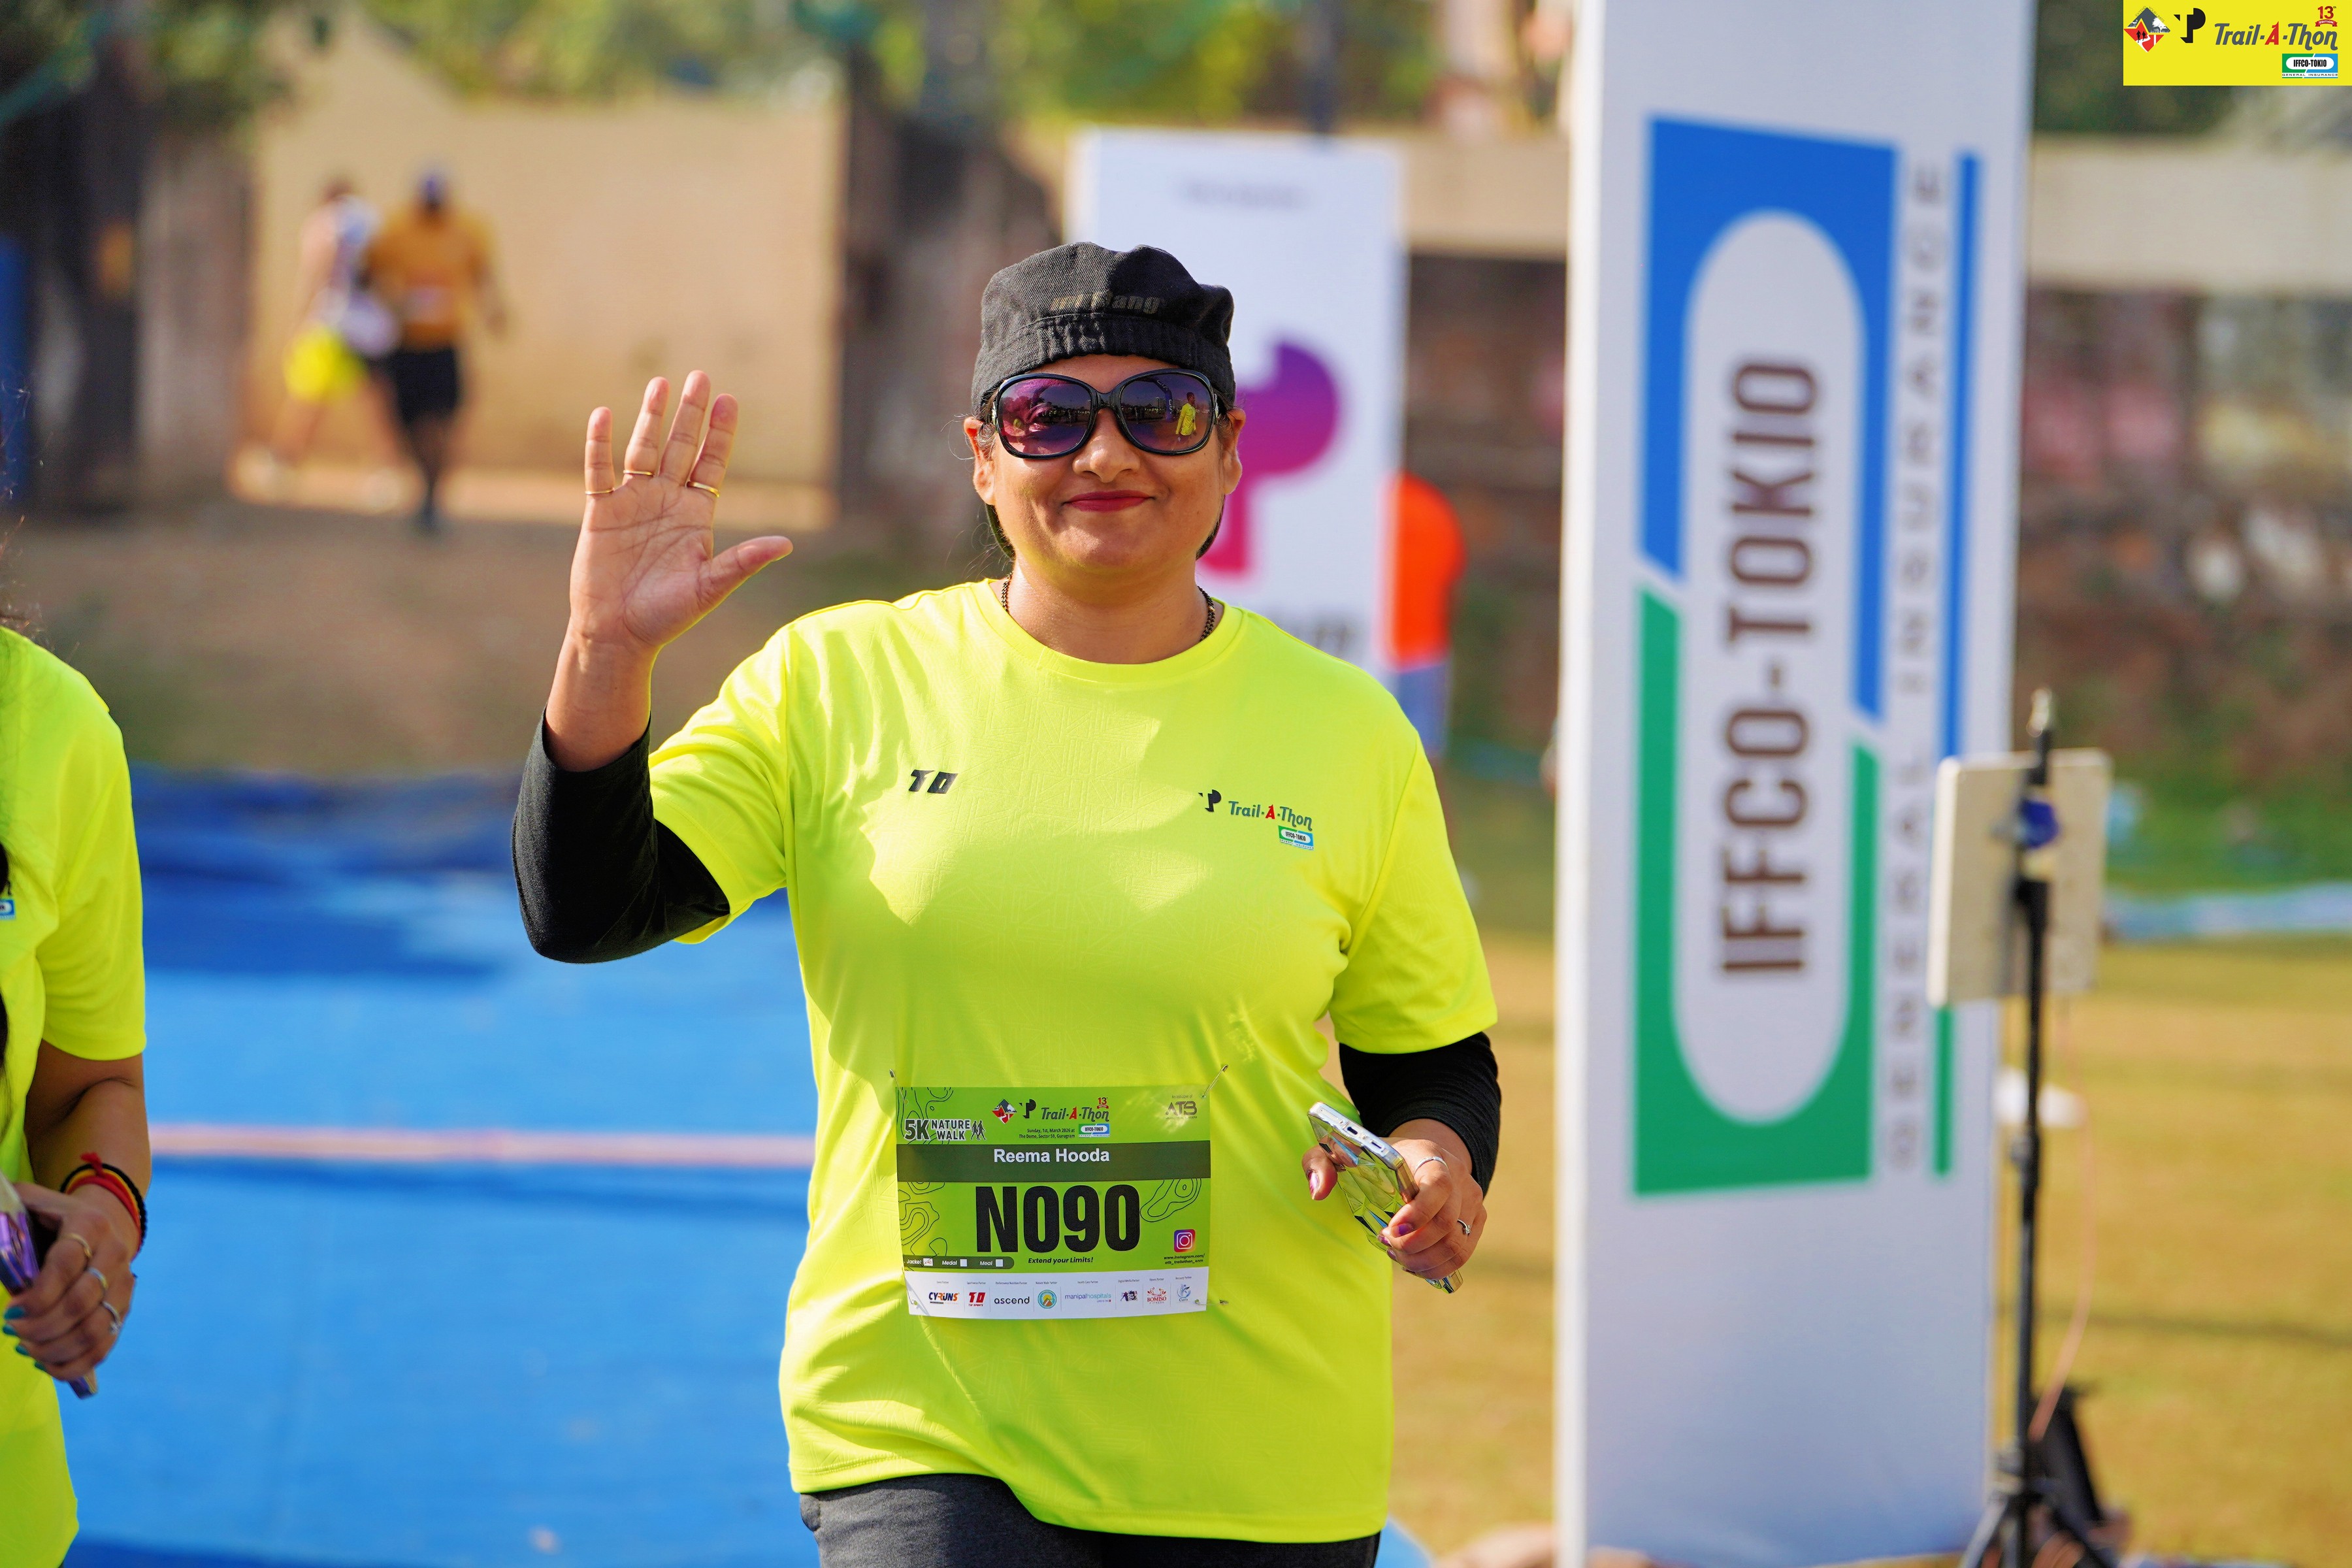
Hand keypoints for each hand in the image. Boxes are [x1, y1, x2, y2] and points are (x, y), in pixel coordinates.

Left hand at [6, 1182, 136, 1384]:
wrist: (96, 1223)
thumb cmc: (45, 1220)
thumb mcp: (22, 1210)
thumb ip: (2, 1226)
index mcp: (90, 1224)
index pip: (66, 1264)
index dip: (37, 1296)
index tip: (9, 1312)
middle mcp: (115, 1252)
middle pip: (82, 1302)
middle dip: (40, 1326)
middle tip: (11, 1331)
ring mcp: (125, 1283)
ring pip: (95, 1329)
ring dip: (54, 1349)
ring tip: (25, 1348)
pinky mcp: (124, 1309)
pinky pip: (104, 1346)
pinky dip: (73, 1365)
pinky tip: (44, 1364)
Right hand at [548, 372, 791, 768]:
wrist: (617, 635)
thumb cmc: (667, 617)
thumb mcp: (710, 587)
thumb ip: (744, 561)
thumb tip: (787, 544)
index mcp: (696, 516)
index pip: (712, 465)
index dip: (720, 434)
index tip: (730, 400)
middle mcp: (666, 502)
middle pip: (681, 448)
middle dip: (691, 414)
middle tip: (701, 376)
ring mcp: (633, 503)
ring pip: (644, 450)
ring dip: (652, 418)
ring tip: (661, 383)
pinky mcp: (600, 512)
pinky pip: (599, 470)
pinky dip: (599, 444)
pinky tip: (603, 414)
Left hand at [1302, 1120, 1484, 1281]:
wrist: (1419, 1154)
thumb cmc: (1377, 1157)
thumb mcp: (1343, 1151)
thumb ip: (1320, 1163)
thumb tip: (1318, 1192)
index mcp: (1429, 1155)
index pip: (1438, 1185)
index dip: (1419, 1214)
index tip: (1391, 1230)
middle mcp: (1459, 1177)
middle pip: (1447, 1223)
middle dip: (1412, 1245)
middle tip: (1386, 1243)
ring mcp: (1472, 1200)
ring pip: (1456, 1246)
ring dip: (1423, 1261)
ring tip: (1397, 1255)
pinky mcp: (1475, 1221)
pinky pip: (1461, 1255)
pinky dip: (1436, 1267)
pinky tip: (1412, 1261)